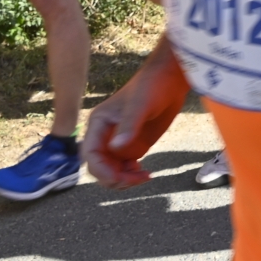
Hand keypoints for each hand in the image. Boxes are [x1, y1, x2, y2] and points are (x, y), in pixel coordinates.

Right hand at [84, 39, 189, 187]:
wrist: (170, 81)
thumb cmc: (152, 86)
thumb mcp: (140, 105)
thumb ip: (129, 126)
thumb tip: (116, 148)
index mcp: (98, 124)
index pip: (90, 154)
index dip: (101, 170)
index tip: (119, 178)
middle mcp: (104, 135)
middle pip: (99, 167)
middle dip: (113, 178)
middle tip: (136, 179)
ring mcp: (118, 142)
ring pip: (111, 171)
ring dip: (123, 180)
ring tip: (144, 176)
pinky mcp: (132, 146)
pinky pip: (124, 168)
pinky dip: (132, 176)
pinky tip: (146, 174)